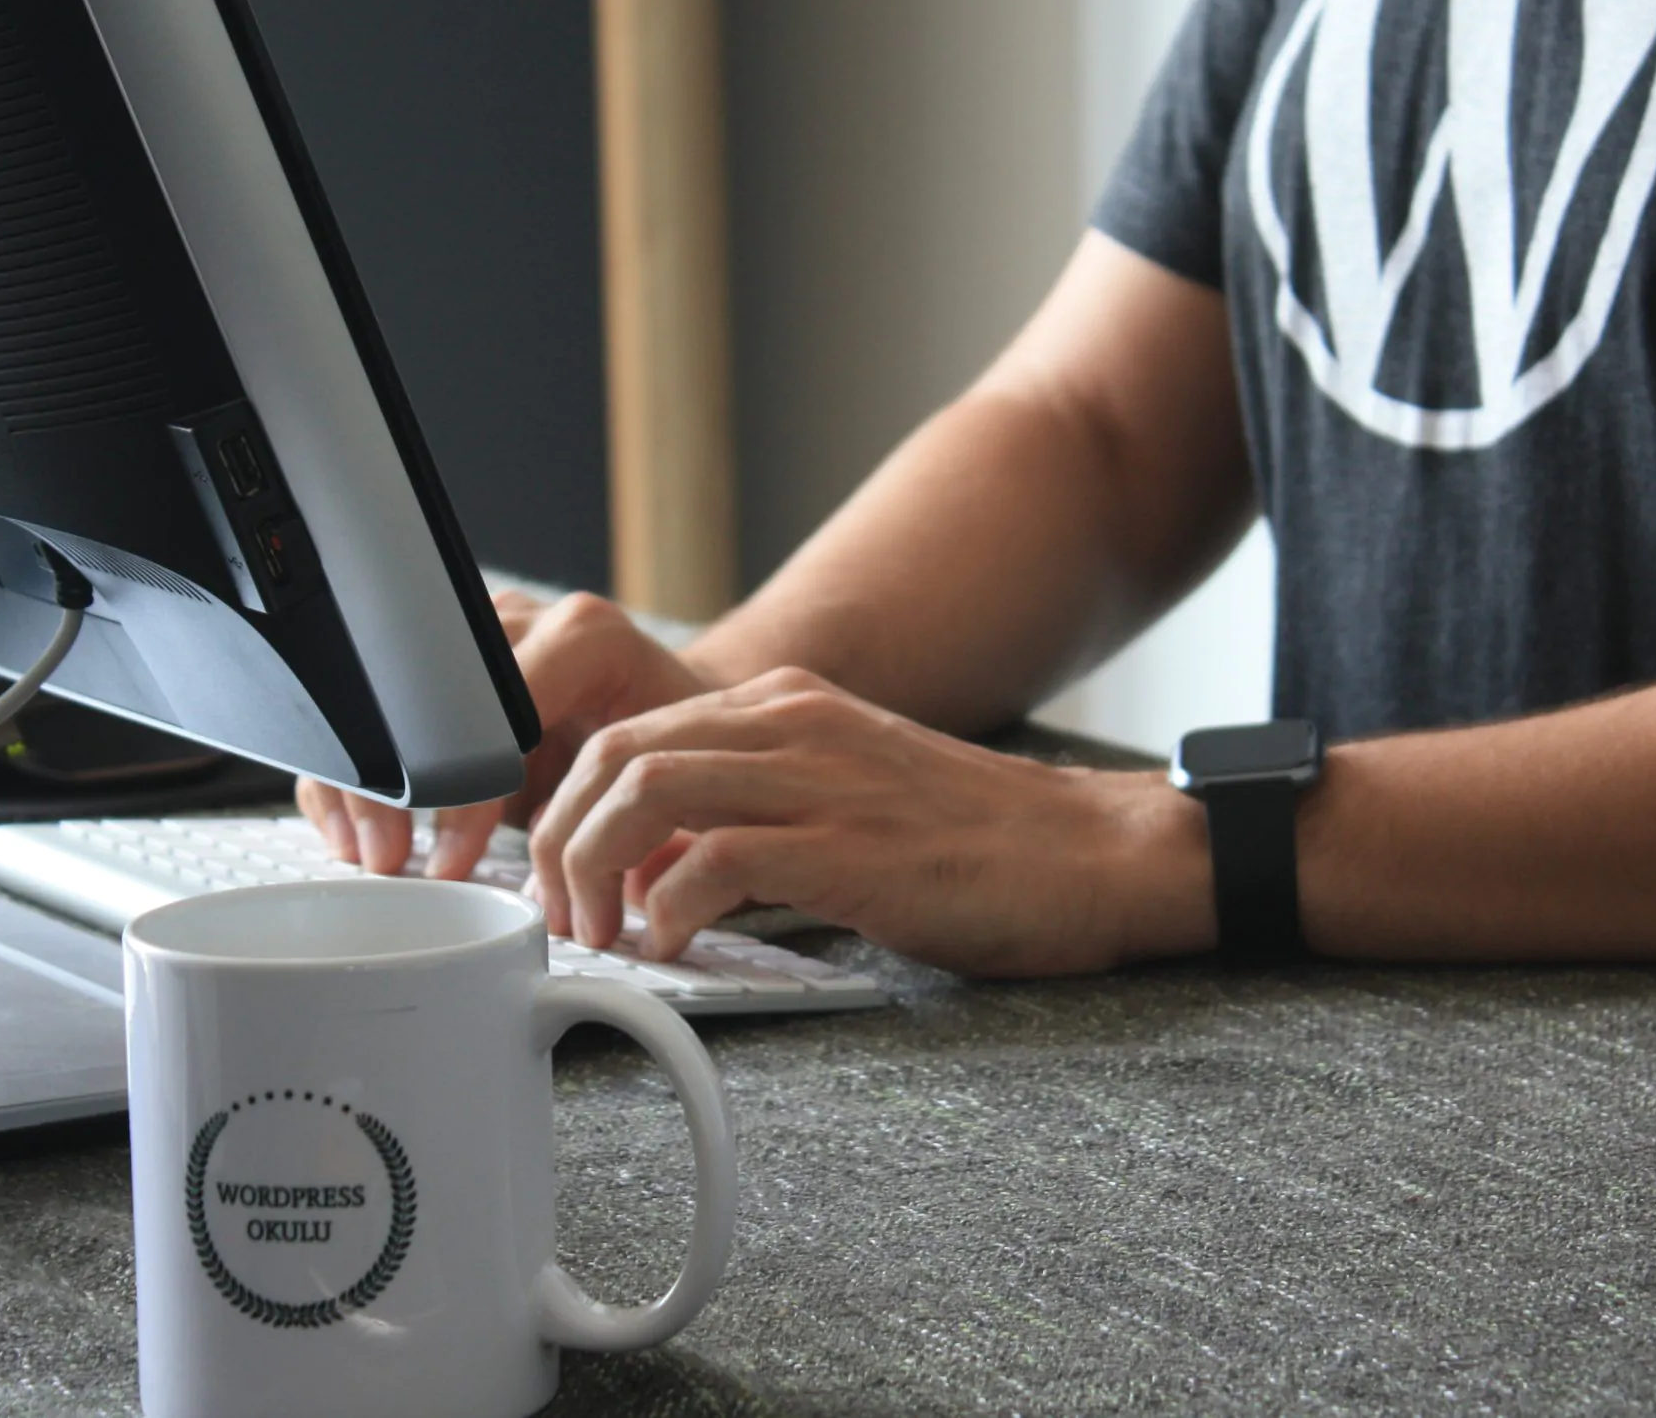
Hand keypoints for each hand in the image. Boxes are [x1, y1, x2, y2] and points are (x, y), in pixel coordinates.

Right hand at [297, 589, 718, 878]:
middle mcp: (524, 621)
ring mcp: (476, 635)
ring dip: (365, 781)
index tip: (452, 859)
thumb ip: (618, 817)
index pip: (496, 709)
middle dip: (396, 787)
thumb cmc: (678, 751)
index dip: (464, 791)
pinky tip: (356, 829)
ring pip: (385, 695)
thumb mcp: (664, 780)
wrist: (674, 712)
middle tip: (390, 858)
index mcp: (585, 637)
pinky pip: (377, 709)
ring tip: (370, 852)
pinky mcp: (444, 663)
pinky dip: (358, 772)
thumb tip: (571, 888)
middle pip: (424, 694)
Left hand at [526, 666, 1216, 976]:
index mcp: (786, 707)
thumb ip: (750, 819)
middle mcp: (792, 722)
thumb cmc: (979, 848)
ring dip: (593, 870)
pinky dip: (669, 911)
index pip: (628, 729)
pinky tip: (677, 948)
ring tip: (603, 934)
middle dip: (559, 837)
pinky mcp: (848, 845)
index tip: (561, 878)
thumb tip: (649, 874)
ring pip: (642, 789)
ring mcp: (821, 776)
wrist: (1096, 855)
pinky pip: (712, 861)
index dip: (569, 806)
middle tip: (564, 916)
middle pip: (613, 751)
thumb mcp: (845, 801)